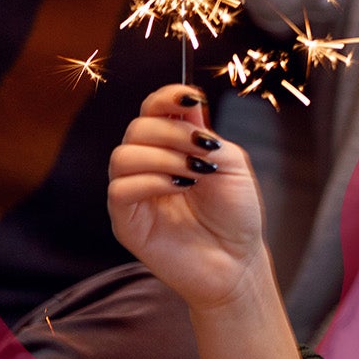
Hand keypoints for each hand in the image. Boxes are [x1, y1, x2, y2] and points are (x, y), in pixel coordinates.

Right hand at [108, 85, 267, 310]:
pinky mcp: (126, 221)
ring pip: (123, 155)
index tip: (190, 99)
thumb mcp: (232, 164)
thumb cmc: (236, 214)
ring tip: (194, 173)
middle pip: (138, 127)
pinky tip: (179, 187)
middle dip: (172, 132)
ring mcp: (136, 193)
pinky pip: (120, 189)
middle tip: (202, 149)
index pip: (153, 110)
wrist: (238, 261)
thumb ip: (206, 136)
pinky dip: (150, 181)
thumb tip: (185, 112)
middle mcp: (149, 165)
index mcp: (173, 146)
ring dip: (163, 156)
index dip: (167, 97)